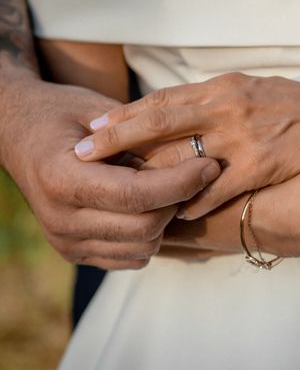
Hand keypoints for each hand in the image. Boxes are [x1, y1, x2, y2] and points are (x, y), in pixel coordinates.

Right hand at [1, 79, 219, 268]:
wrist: (18, 134)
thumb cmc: (62, 114)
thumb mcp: (97, 111)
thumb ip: (140, 136)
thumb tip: (194, 154)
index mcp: (61, 179)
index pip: (136, 195)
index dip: (181, 182)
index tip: (210, 165)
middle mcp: (59, 219)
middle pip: (145, 228)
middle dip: (179, 201)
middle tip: (195, 174)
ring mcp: (65, 241)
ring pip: (143, 248)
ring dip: (166, 220)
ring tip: (170, 188)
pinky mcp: (75, 252)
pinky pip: (131, 258)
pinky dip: (151, 236)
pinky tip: (151, 207)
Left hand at [76, 73, 299, 217]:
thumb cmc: (295, 103)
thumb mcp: (252, 89)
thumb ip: (215, 100)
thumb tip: (177, 112)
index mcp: (224, 86)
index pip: (164, 99)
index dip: (125, 113)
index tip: (93, 126)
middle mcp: (228, 106)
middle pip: (160, 121)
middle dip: (117, 138)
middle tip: (81, 153)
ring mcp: (244, 136)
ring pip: (184, 157)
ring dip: (150, 177)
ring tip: (120, 191)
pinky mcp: (262, 164)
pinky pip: (219, 189)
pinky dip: (195, 202)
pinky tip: (176, 213)